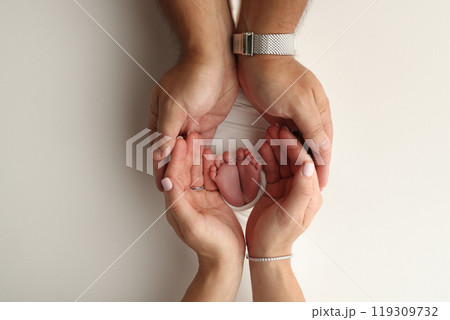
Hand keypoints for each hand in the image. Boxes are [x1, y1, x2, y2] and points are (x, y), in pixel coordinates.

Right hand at [150, 54, 238, 190]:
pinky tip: (203, 170)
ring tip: (191, 187)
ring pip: (187, 152)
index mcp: (160, 118)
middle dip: (174, 171)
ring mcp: (191, 124)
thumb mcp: (174, 107)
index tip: (162, 186)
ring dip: (188, 167)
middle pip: (172, 153)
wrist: (217, 61)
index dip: (159, 168)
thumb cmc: (192, 76)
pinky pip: (203, 145)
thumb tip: (158, 154)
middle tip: (178, 191)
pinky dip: (202, 157)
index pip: (157, 149)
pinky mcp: (207, 124)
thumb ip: (167, 133)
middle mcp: (174, 123)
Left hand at [162, 133, 244, 300]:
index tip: (180, 142)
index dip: (176, 157)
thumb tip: (166, 180)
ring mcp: (201, 199)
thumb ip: (177, 202)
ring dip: (201, 157)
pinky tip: (216, 157)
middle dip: (188, 152)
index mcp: (177, 205)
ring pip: (200, 172)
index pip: (174, 175)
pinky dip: (214, 167)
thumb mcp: (191, 224)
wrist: (227, 259)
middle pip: (186, 170)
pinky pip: (213, 179)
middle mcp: (187, 200)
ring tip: (203, 141)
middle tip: (192, 135)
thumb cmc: (210, 246)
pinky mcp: (214, 200)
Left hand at [237, 55, 332, 188]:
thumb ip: (312, 125)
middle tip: (306, 185)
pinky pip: (283, 136)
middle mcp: (310, 114)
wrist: (254, 58)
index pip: (324, 146)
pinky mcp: (279, 114)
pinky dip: (281, 146)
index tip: (321, 185)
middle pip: (313, 146)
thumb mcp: (298, 102)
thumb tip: (325, 146)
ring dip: (293, 156)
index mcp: (320, 111)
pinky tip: (276, 154)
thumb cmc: (276, 75)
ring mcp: (294, 115)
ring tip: (290, 174)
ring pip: (297, 143)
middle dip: (310, 165)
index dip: (323, 167)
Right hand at [246, 125, 321, 257]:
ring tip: (268, 134)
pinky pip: (272, 169)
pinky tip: (263, 148)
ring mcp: (287, 188)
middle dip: (286, 144)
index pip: (306, 164)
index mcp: (311, 194)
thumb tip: (308, 166)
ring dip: (276, 148)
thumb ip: (301, 190)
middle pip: (294, 160)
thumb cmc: (278, 236)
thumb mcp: (291, 213)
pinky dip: (267, 158)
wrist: (264, 249)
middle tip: (276, 130)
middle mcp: (300, 189)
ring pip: (282, 162)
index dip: (296, 148)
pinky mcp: (274, 188)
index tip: (286, 136)